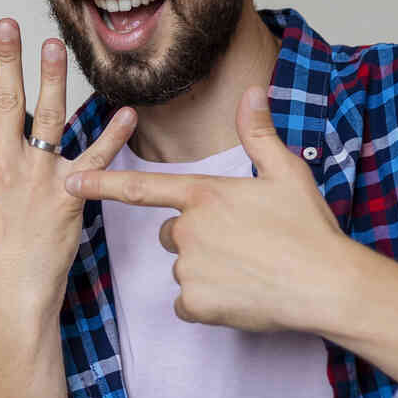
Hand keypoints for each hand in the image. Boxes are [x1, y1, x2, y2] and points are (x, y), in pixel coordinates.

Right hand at [0, 18, 134, 331]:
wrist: (11, 301)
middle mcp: (4, 166)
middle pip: (6, 102)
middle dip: (7, 59)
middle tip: (8, 23)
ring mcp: (38, 177)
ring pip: (48, 117)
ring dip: (53, 78)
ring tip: (56, 45)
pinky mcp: (70, 194)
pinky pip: (95, 159)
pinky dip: (113, 136)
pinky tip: (127, 112)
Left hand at [65, 84, 353, 334]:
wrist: (327, 285)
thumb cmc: (309, 229)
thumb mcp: (286, 173)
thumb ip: (258, 133)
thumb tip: (252, 92)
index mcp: (204, 195)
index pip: (141, 187)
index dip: (102, 183)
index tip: (70, 181)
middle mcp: (189, 230)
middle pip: (172, 233)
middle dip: (196, 238)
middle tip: (242, 243)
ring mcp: (190, 269)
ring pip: (183, 269)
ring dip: (206, 271)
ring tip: (251, 269)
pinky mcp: (197, 304)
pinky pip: (188, 304)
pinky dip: (209, 304)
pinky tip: (242, 296)